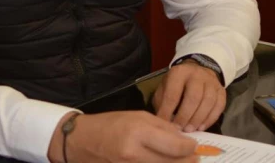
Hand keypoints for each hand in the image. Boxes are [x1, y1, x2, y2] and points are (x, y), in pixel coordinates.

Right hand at [47, 111, 198, 162]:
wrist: (80, 141)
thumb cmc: (109, 124)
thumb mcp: (137, 116)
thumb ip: (162, 127)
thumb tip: (184, 139)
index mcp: (138, 133)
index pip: (177, 147)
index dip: (191, 148)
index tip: (194, 146)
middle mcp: (135, 154)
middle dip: (188, 161)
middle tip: (193, 157)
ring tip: (181, 162)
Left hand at [153, 60, 225, 131]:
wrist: (197, 72)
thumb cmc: (177, 84)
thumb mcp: (164, 87)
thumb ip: (163, 102)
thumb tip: (164, 121)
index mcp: (179, 73)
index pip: (173, 94)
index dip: (168, 111)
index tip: (165, 125)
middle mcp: (196, 75)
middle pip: (193, 97)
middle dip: (185, 116)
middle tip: (180, 129)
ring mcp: (211, 82)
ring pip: (208, 102)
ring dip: (198, 119)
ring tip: (190, 129)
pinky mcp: (221, 90)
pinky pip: (219, 106)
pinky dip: (210, 119)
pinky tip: (201, 127)